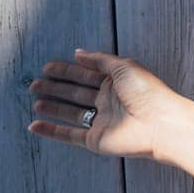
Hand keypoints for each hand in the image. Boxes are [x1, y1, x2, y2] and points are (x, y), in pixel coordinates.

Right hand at [28, 48, 182, 160]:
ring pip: (71, 113)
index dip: (67, 70)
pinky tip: (35, 125)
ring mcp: (101, 121)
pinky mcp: (95, 140)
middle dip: (56, 88)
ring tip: (35, 101)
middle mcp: (107, 101)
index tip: (47, 66)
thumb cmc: (147, 91)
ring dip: (53, 107)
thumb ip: (100, 60)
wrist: (159, 123)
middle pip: (76, 93)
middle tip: (34, 84)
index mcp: (115, 82)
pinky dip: (51, 131)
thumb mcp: (124, 67)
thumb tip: (78, 52)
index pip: (86, 74)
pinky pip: (69, 135)